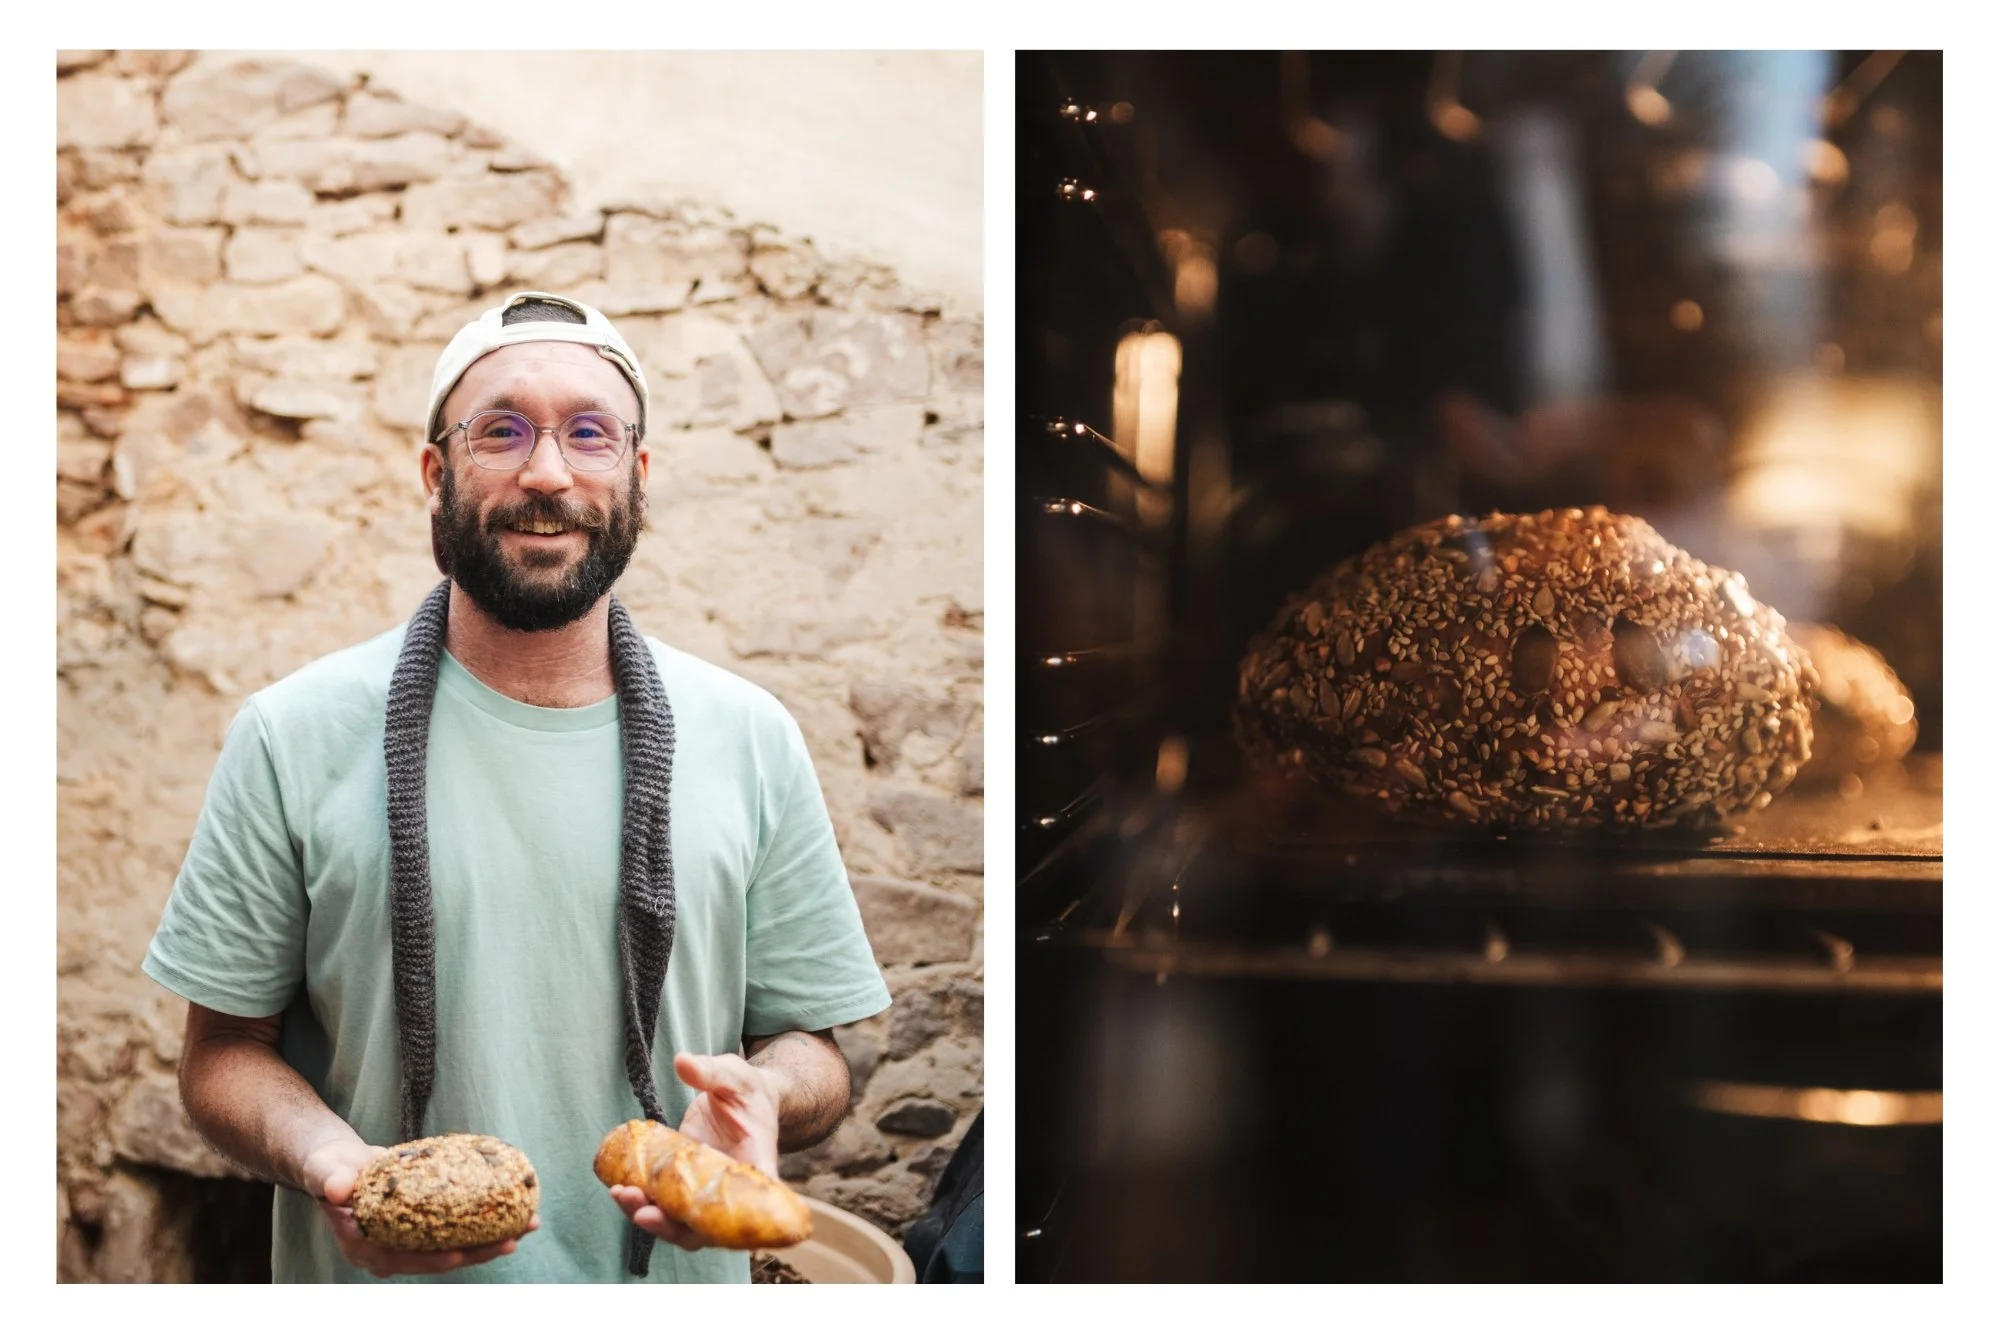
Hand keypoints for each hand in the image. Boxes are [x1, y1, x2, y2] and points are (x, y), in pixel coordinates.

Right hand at [304, 1137, 538, 1277]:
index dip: (433, 1258)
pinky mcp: (423, 1229)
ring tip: (527, 1225)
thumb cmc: (330, 1168)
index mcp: (364, 1247)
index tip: (461, 1255)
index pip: (404, 1258)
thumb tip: (336, 1187)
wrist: (340, 1166)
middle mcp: (389, 1253)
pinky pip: (455, 1231)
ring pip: (453, 1248)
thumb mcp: (327, 1171)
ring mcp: (408, 1243)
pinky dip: (482, 1224)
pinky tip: (513, 1212)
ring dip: (491, 1240)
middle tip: (513, 1239)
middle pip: (438, 1257)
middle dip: (478, 1252)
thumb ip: (330, 1179)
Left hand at [607, 1051, 788, 1251]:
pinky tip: (618, 1188)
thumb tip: (683, 1063)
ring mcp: (706, 1192)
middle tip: (643, 1212)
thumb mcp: (734, 1075)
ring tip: (621, 1195)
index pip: (754, 1202)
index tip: (705, 1221)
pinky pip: (665, 1205)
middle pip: (708, 1227)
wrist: (743, 1098)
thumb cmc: (747, 1089)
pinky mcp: (685, 1186)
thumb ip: (711, 1072)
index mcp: (756, 1164)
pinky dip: (642, 1202)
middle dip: (673, 1227)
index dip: (734, 1220)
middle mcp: (732, 1190)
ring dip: (651, 1218)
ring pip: (681, 1223)